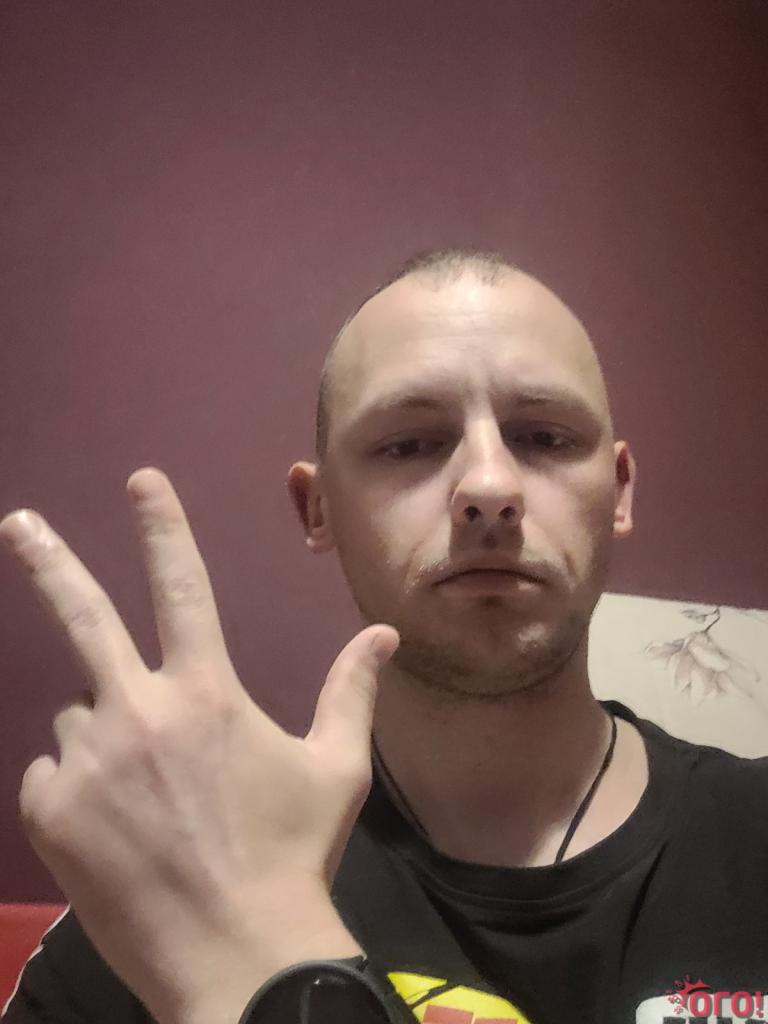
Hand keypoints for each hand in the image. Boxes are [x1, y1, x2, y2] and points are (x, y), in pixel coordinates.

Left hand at [0, 468, 398, 1023]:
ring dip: (105, 734)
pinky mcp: (52, 810)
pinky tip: (113, 828)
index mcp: (207, 693)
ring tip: (147, 796)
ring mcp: (88, 761)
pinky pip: (55, 773)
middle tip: (18, 523)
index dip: (162, 527)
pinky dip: (76, 786)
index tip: (140, 480)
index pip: (182, 587)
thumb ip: (350, 690)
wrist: (235, 955)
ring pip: (81, 717)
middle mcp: (139, 711)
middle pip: (84, 618)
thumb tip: (383, 635)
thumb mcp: (335, 769)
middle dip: (50, 562)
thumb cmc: (292, 853)